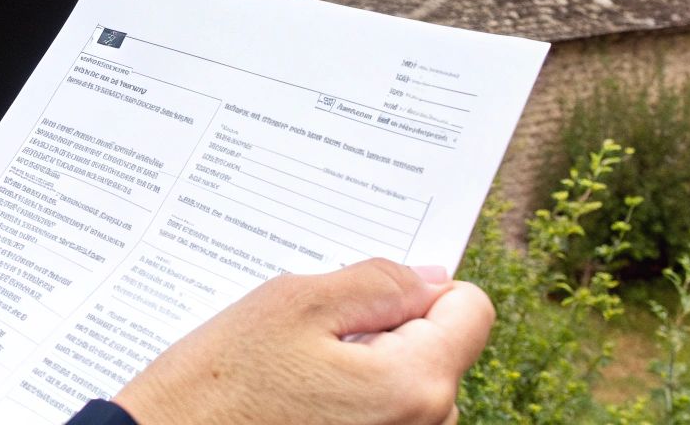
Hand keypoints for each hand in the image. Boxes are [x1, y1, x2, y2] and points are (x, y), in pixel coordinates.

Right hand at [115, 259, 491, 424]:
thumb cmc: (217, 386)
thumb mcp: (293, 303)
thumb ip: (377, 284)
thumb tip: (432, 279)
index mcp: (413, 385)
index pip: (472, 311)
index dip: (424, 289)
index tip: (373, 296)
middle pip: (443, 353)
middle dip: (392, 334)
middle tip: (317, 339)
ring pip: (413, 392)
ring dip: (370, 373)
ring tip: (299, 377)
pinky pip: (385, 422)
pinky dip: (353, 408)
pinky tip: (298, 406)